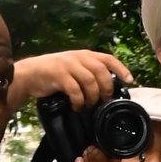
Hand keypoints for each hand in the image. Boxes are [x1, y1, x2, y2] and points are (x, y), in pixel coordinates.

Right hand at [10, 50, 132, 111]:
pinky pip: (75, 90)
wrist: (30, 74)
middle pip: (101, 71)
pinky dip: (79, 101)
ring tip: (88, 105)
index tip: (130, 80)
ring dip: (92, 97)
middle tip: (103, 100)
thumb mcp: (74, 68)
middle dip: (106, 88)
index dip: (121, 69)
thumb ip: (89, 73)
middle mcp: (78, 57)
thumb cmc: (54, 74)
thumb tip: (107, 89)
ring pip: (90, 81)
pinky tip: (76, 106)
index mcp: (85, 55)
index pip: (108, 58)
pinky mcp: (59, 76)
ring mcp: (69, 65)